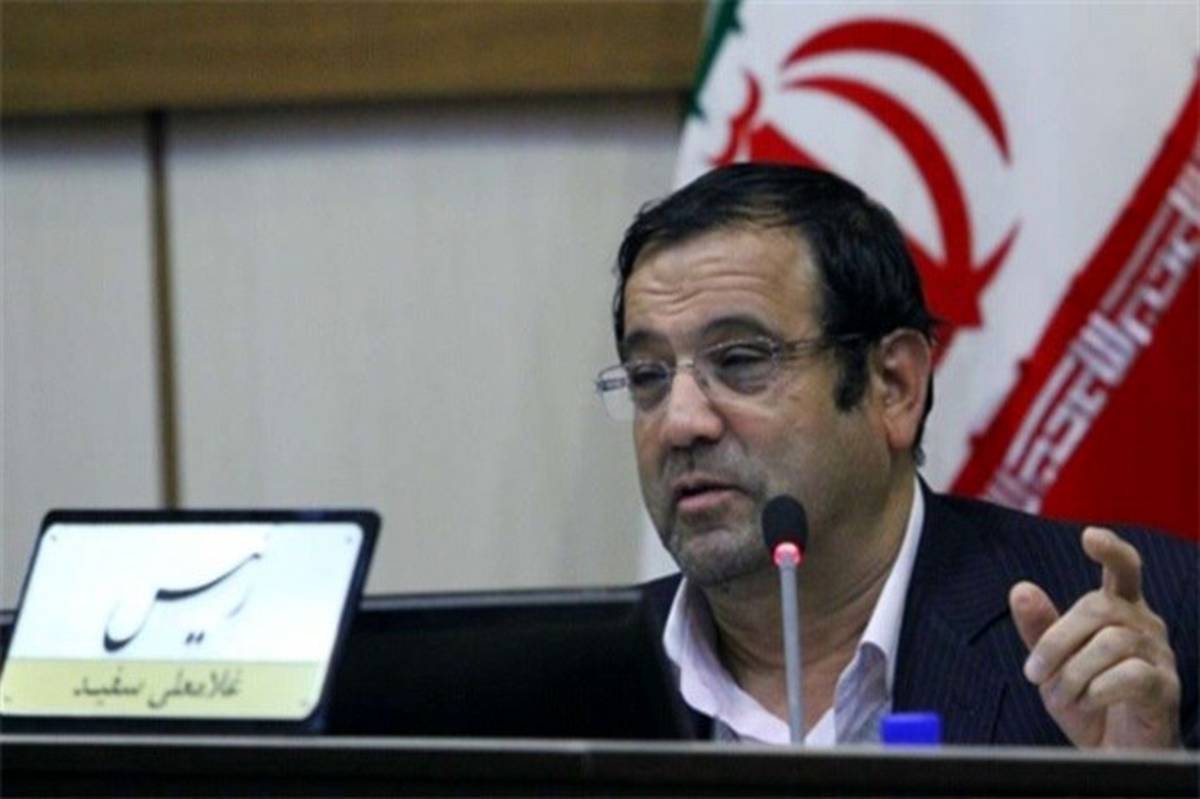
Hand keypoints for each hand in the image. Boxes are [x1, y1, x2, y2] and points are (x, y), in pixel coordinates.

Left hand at [1009, 527, 1180, 748]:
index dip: (1111, 549)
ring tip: (1063, 696)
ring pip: (1112, 643)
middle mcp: (1145, 626)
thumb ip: (1039, 628)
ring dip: (1074, 672)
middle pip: (1098, 607)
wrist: (1112, 751)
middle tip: (1033, 673)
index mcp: (1120, 611)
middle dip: (1057, 639)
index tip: (1090, 536)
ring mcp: (1160, 656)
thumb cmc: (1086, 701)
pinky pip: (1131, 675)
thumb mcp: (1053, 664)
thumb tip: (1021, 588)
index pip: (1123, 569)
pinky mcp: (1166, 689)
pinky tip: (1089, 702)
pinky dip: (1098, 690)